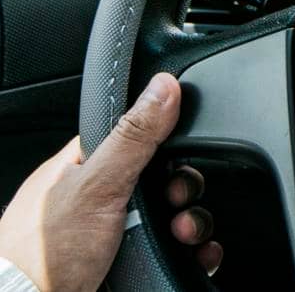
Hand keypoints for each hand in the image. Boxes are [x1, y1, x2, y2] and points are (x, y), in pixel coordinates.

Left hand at [0, 73, 222, 291]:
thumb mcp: (94, 185)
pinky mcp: (129, 264)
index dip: (168, 147)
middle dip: (183, 192)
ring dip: (192, 223)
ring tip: (184, 234)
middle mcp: (101, 201)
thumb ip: (132, 136)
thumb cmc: (41, 255)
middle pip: (163, 182)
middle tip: (177, 203)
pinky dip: (194, 251)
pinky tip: (197, 252)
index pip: (139, 140)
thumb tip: (162, 86)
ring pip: (173, 217)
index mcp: (85, 169)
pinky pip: (175, 250)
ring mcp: (114, 234)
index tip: (181, 158)